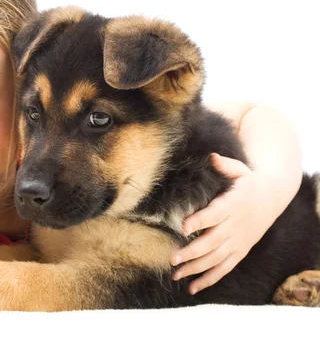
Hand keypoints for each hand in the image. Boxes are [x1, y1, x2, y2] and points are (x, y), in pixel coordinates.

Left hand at [170, 153, 281, 294]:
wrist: (272, 198)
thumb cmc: (248, 183)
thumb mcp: (240, 170)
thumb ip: (226, 165)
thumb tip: (212, 157)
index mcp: (232, 206)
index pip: (214, 215)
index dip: (199, 222)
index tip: (183, 228)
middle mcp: (234, 227)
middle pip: (212, 242)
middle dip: (192, 252)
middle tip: (172, 259)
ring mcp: (237, 242)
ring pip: (216, 259)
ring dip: (196, 269)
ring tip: (175, 274)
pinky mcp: (239, 251)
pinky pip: (224, 269)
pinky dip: (209, 279)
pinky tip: (191, 288)